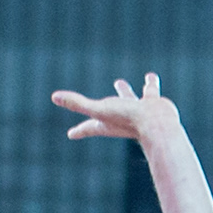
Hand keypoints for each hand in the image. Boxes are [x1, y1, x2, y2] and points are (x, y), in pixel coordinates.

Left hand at [53, 74, 179, 148]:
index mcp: (107, 123)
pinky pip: (150, 91)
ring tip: (119, 82)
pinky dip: (150, 84)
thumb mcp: (98, 110)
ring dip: (124, 91)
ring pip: (128, 98)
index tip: (71, 134)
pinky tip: (150, 77)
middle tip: (92, 109)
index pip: (89, 127)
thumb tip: (54, 97)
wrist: (158, 124)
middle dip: (99, 112)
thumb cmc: (127, 119)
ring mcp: (137, 111)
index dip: (79, 130)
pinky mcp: (152, 104)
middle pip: (107, 114)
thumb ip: (77, 103)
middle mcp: (122, 118)